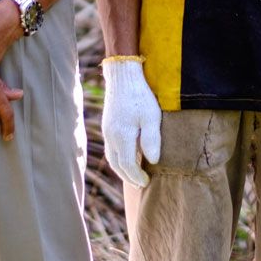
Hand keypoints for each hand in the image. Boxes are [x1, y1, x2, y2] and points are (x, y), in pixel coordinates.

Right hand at [100, 57, 161, 186]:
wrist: (122, 75)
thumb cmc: (140, 95)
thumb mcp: (151, 117)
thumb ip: (151, 140)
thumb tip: (153, 161)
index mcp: (122, 137)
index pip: (128, 165)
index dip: (137, 176)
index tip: (147, 183)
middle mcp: (111, 137)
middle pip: (117, 165)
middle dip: (128, 177)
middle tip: (140, 185)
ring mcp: (107, 131)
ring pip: (112, 157)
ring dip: (122, 169)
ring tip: (133, 175)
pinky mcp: (108, 125)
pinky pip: (111, 148)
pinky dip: (118, 158)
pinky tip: (127, 157)